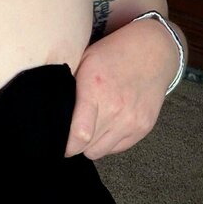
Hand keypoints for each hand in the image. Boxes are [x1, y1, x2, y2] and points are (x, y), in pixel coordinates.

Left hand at [66, 18, 177, 158]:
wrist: (153, 51)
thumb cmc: (113, 54)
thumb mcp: (84, 61)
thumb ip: (68, 87)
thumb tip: (49, 111)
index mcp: (95, 89)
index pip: (79, 135)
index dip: (65, 145)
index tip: (57, 143)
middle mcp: (116, 108)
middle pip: (87, 148)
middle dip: (75, 143)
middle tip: (72, 131)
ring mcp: (132, 120)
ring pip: (101, 152)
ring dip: (91, 144)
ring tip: (90, 127)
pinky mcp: (143, 127)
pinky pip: (118, 149)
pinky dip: (108, 142)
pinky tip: (106, 124)